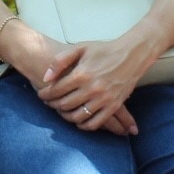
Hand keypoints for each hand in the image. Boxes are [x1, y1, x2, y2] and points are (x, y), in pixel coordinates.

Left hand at [36, 39, 150, 134]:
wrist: (131, 54)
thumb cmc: (104, 50)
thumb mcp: (80, 48)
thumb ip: (60, 61)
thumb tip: (46, 78)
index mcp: (82, 74)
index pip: (56, 90)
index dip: (45, 94)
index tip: (41, 95)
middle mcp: (92, 88)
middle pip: (65, 104)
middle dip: (53, 105)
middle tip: (49, 103)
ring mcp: (104, 99)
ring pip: (77, 116)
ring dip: (66, 116)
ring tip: (61, 111)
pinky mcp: (113, 106)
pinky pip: (95, 123)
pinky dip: (84, 125)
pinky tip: (78, 121)